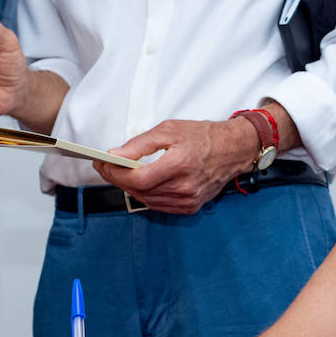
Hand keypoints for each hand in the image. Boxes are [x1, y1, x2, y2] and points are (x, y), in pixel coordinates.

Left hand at [95, 118, 257, 213]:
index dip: (114, 173)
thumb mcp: (168, 130)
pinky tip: (142, 184)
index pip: (137, 178)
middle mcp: (184, 186)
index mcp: (179, 164)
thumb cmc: (203, 137)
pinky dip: (146, 196)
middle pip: (139, 190)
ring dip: (131, 188)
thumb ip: (139, 144)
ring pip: (146, 200)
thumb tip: (115, 155)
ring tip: (122, 173)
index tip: (102, 164)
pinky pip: (159, 206)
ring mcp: (188, 200)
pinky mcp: (190, 207)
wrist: (232, 150)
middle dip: (118, 179)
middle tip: (107, 166)